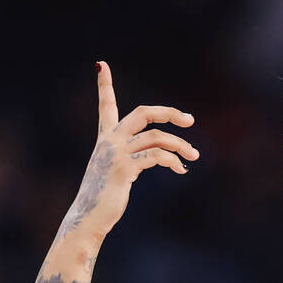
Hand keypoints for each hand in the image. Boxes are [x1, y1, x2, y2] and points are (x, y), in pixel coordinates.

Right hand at [65, 61, 200, 236]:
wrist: (88, 218)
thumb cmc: (104, 199)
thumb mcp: (116, 172)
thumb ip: (132, 157)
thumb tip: (158, 155)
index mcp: (105, 139)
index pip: (106, 106)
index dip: (104, 85)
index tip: (101, 64)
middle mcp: (109, 141)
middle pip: (143, 113)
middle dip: (169, 113)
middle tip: (190, 121)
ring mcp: (116, 153)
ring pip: (156, 136)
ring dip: (180, 145)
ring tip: (194, 156)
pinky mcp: (124, 168)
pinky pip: (156, 156)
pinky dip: (173, 161)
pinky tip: (181, 170)